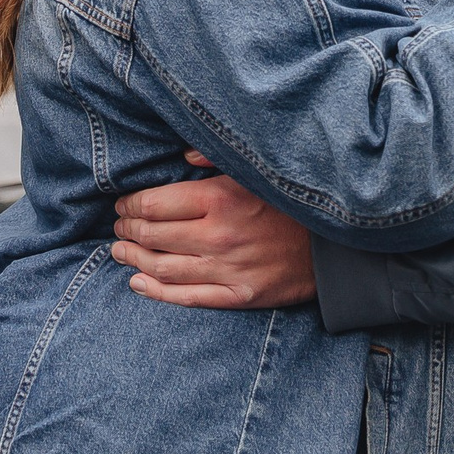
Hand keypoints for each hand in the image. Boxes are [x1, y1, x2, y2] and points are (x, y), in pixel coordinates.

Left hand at [112, 154, 315, 307]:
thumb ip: (216, 158)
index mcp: (220, 199)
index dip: (130, 205)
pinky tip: (138, 283)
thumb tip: (182, 156)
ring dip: (134, 259)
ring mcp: (227, 270)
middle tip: (119, 226)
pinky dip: (156, 292)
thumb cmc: (291, 202)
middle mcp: (218, 236)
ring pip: (162, 268)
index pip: (154, 205)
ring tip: (120, 251)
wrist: (335, 246)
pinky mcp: (238, 296)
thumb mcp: (256, 170)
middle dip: (128, 229)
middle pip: (152, 235)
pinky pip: (186, 298)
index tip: (123, 204)